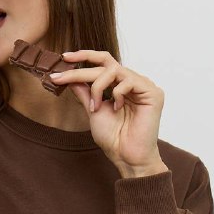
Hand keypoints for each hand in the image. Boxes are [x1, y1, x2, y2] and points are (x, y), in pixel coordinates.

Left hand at [49, 50, 167, 176]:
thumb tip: (70, 77)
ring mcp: (143, 86)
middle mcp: (133, 82)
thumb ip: (85, 92)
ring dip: (97, 87)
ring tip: (94, 107)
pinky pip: (128, 81)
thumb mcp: (93, 110)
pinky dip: (117, 94)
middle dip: (80, 71)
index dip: (84, 57)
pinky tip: (117, 109)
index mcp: (120, 85)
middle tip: (60, 77)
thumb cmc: (113, 138)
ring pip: (114, 70)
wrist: (127, 156)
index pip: (103, 64)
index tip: (64, 58)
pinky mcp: (152, 92)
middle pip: (106, 64)